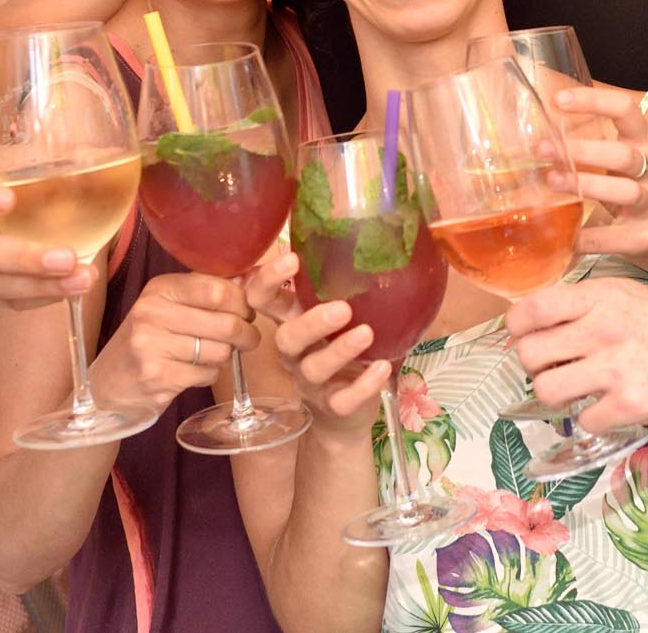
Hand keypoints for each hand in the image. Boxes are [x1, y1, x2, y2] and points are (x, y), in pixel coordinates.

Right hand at [0, 160, 97, 306]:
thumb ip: (53, 156)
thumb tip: (103, 155)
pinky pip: (3, 301)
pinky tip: (70, 289)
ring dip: (38, 285)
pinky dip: (39, 297)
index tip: (8, 199)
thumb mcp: (17, 157)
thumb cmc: (2, 173)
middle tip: (66, 258)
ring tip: (83, 279)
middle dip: (22, 258)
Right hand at [90, 273, 258, 412]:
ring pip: (221, 351)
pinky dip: (210, 374)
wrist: (109, 383)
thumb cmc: (149, 339)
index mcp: (160, 289)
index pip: (218, 289)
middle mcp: (152, 313)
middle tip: (247, 338)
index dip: (242, 303)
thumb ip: (206, 291)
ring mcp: (151, 346)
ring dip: (226, 356)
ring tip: (213, 354)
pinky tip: (195, 371)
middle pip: (226, 323)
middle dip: (246, 334)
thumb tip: (250, 279)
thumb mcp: (169, 305)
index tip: (246, 311)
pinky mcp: (157, 377)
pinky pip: (208, 374)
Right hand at [249, 251, 390, 436]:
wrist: (346, 414)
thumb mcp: (340, 316)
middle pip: (286, 338)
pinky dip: (362, 385)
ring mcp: (313, 382)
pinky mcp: (334, 407)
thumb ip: (344, 285)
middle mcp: (296, 352)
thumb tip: (378, 232)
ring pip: (313, 369)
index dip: (269, 280)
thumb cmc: (344, 348)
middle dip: (310, 322)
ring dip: (339, 350)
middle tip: (342, 308)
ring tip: (366, 333)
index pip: (264, 299)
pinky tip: (382, 368)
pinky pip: (342, 401)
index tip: (292, 259)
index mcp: (294, 321)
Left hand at [507, 279, 647, 432]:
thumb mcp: (613, 293)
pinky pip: (583, 420)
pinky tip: (604, 402)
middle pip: (530, 354)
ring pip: (547, 391)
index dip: (517, 324)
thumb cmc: (646, 321)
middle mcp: (603, 332)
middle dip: (534, 362)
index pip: (535, 308)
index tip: (522, 331)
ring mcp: (615, 371)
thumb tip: (522, 324)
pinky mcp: (628, 404)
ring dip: (555, 392)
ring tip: (572, 385)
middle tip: (551, 362)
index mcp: (598, 299)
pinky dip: (590, 416)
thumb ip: (572, 303)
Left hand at [551, 86, 647, 271]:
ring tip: (552, 181)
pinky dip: (584, 237)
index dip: (594, 101)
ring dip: (585, 185)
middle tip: (542, 148)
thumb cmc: (640, 188)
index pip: (626, 110)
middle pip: (623, 155)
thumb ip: (595, 144)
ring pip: (624, 191)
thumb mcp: (628, 158)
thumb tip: (541, 132)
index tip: (559, 100)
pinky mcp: (644, 237)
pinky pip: (612, 237)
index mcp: (645, 143)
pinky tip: (560, 236)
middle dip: (583, 150)